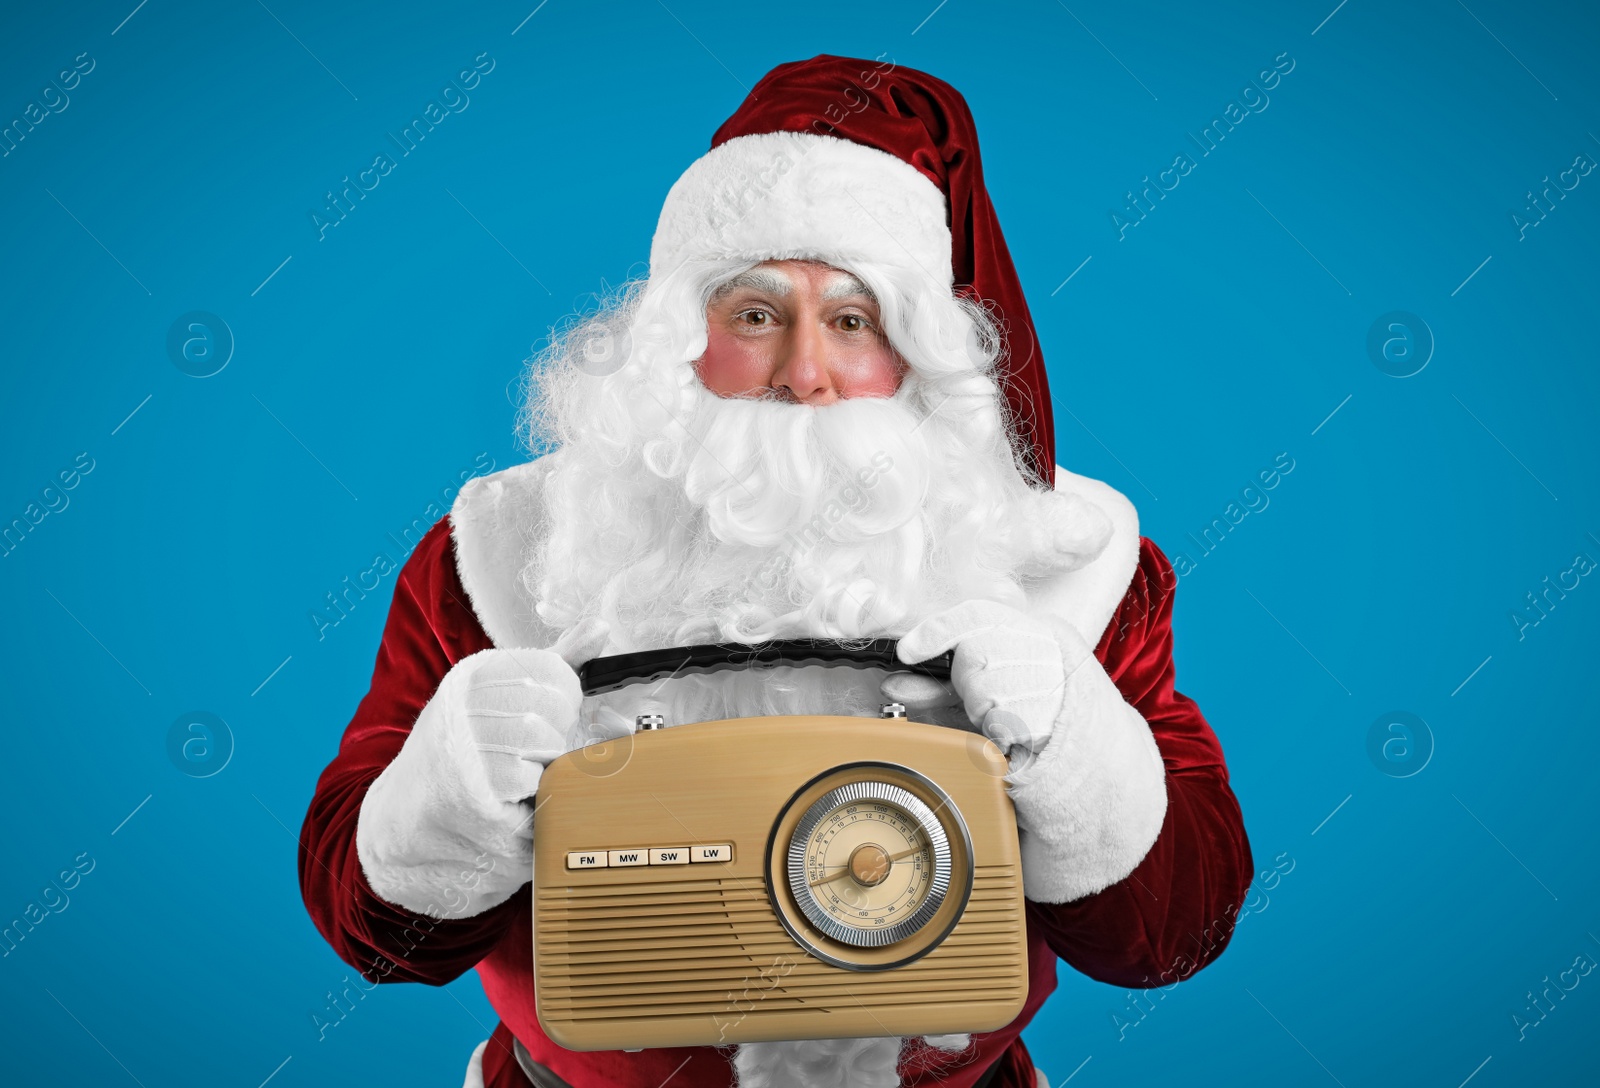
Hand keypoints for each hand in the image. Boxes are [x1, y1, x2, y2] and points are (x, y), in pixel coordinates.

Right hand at [355, 617, 612, 917]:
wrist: (406, 815)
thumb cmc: (465, 754)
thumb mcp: (503, 698)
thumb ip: (553, 665)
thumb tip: (599, 628)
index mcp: (476, 674)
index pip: (553, 669)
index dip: (565, 701)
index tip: (551, 718)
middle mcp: (464, 701)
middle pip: (552, 709)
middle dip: (556, 738)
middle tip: (535, 755)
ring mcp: (463, 743)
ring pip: (544, 744)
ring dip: (544, 767)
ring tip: (520, 775)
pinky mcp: (469, 788)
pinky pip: (529, 781)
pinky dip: (530, 794)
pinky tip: (509, 795)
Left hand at [896, 601, 1085, 754]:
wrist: (1077, 727)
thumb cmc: (1022, 698)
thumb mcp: (978, 684)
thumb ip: (934, 683)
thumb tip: (893, 685)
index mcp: (1021, 626)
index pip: (976, 615)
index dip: (936, 632)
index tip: (908, 651)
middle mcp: (1036, 646)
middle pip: (972, 661)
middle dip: (967, 684)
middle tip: (989, 693)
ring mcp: (1044, 681)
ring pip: (983, 697)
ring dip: (984, 712)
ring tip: (1009, 710)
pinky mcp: (1046, 716)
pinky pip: (1000, 727)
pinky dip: (999, 733)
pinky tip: (1017, 727)